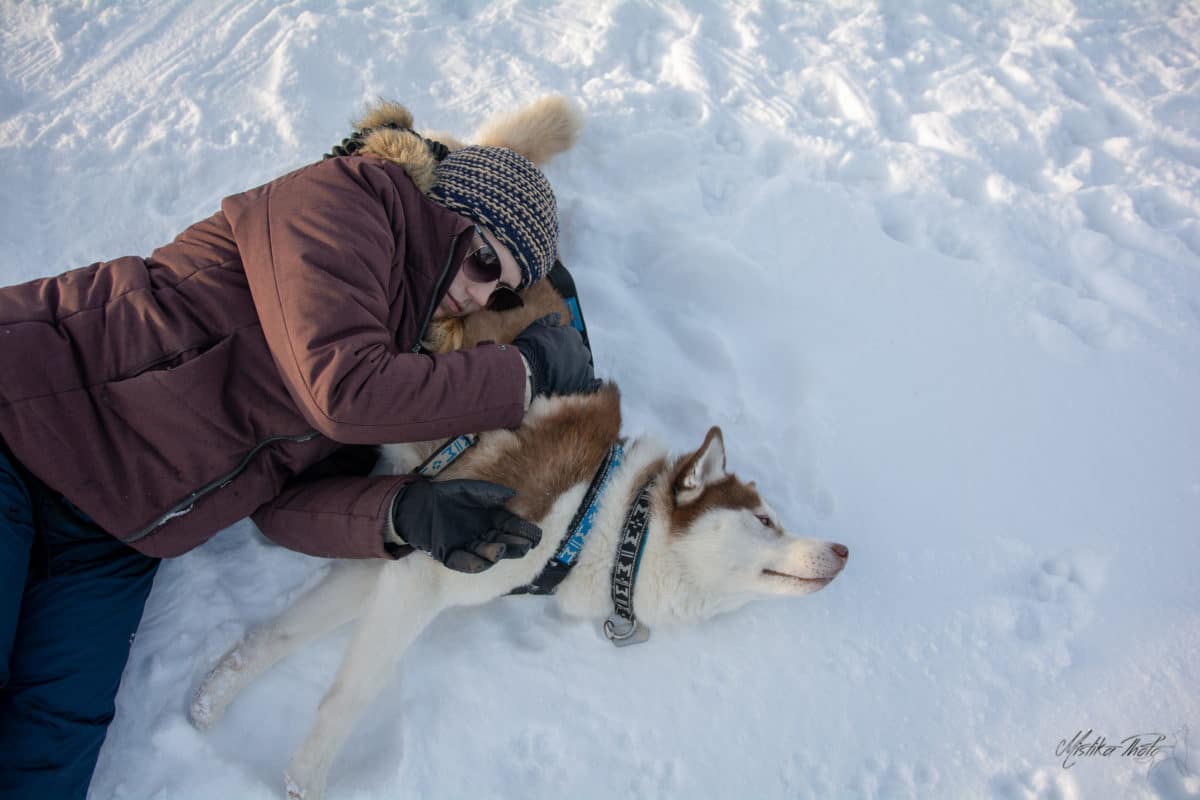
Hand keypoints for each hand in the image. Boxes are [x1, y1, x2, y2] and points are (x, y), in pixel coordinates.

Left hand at [391, 478, 541, 572]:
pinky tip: (481, 562)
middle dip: (514, 545)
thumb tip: (510, 495)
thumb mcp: (468, 490)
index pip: (510, 527)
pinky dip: (471, 563)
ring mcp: (465, 546)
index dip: (523, 531)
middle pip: (502, 542)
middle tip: (525, 546)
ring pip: (484, 553)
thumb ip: (488, 493)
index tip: (535, 535)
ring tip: (502, 549)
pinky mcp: (448, 554)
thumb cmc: (445, 496)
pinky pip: (462, 561)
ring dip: (494, 553)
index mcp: (489, 520)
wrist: (417, 504)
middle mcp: (481, 534)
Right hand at [513, 314, 598, 397]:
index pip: (573, 337)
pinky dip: (594, 383)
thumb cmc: (530, 348)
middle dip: (573, 356)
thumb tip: (557, 316)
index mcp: (572, 335)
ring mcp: (582, 367)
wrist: (528, 370)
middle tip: (560, 362)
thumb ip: (549, 321)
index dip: (564, 344)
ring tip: (568, 374)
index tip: (557, 348)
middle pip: (581, 352)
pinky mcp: (581, 383)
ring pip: (587, 367)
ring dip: (580, 369)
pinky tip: (595, 383)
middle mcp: (580, 350)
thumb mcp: (537, 328)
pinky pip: (592, 383)